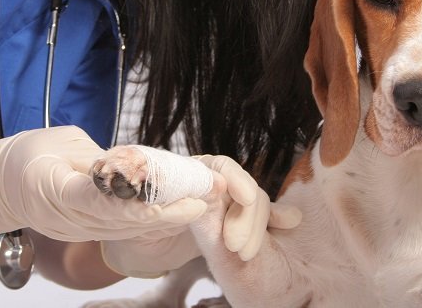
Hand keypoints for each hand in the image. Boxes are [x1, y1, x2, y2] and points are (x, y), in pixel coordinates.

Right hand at [0, 126, 207, 240]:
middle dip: (167, 213)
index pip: (104, 199)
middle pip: (123, 221)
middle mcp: (69, 218)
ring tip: (199, 202)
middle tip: (203, 200)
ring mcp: (76, 229)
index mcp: (57, 190)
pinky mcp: (83, 230)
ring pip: (126, 229)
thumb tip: (133, 165)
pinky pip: (120, 229)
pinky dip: (149, 221)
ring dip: (164, 218)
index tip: (173, 197)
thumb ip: (97, 158)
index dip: (142, 202)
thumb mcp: (57, 143)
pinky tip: (176, 212)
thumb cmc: (23, 158)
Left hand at [100, 154, 301, 276]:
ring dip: (257, 229)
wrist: (131, 246)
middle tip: (236, 248)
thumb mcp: (142, 213)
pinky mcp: (233, 224)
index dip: (236, 180)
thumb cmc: (132, 223)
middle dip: (247, 218)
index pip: (222, 167)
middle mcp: (212, 183)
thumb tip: (202, 198)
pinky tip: (290, 222)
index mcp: (191, 172)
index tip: (245, 198)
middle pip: (244, 190)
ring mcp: (225, 203)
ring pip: (254, 207)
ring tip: (245, 255)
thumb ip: (168, 206)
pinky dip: (274, 222)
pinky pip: (259, 220)